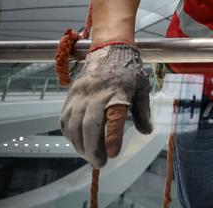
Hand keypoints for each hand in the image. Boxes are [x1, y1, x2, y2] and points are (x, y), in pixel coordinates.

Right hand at [60, 45, 151, 167]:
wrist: (109, 48)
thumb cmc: (128, 70)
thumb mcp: (142, 88)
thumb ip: (143, 111)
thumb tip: (147, 131)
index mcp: (119, 92)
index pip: (114, 118)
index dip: (112, 137)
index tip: (112, 154)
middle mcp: (97, 93)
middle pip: (90, 126)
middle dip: (93, 149)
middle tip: (100, 163)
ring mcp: (81, 94)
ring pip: (74, 125)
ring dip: (80, 145)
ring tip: (90, 155)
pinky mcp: (71, 95)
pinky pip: (64, 119)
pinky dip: (69, 134)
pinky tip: (77, 142)